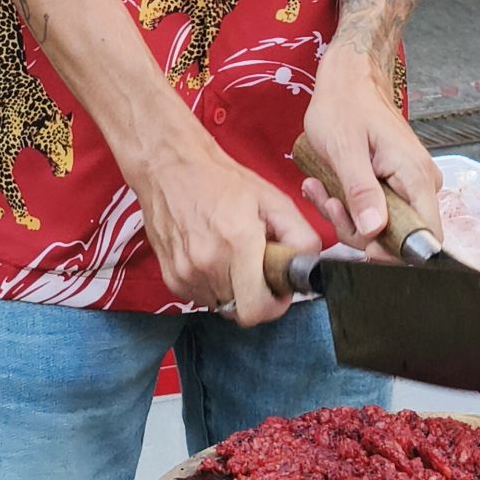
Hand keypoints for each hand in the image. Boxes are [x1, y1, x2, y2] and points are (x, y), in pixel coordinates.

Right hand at [130, 133, 321, 327]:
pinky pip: (203, 298)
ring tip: (233, 256)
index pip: (258, 309)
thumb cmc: (222, 179)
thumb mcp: (271, 198)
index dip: (275, 303)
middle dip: (257, 296)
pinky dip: (213, 285)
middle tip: (259, 270)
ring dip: (234, 290)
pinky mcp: (172, 279)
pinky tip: (214, 256)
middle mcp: (208, 264)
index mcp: (237, 242)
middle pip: (243, 311)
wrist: (169, 167)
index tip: (279, 288)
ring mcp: (186, 274)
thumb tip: (309, 264)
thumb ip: (299, 234)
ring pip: (223, 306)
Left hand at [301, 46, 442, 254]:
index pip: (425, 238)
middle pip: (400, 238)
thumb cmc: (344, 105)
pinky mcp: (397, 183)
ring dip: (349, 218)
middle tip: (328, 202)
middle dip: (358, 231)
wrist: (349, 79)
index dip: (394, 254)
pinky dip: (351, 207)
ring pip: (385, 227)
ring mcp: (410, 184)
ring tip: (321, 189)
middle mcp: (421, 183)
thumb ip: (361, 192)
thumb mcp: (344, 149)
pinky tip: (327, 188)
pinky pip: (379, 211)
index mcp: (415, 176)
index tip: (359, 246)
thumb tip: (374, 232)